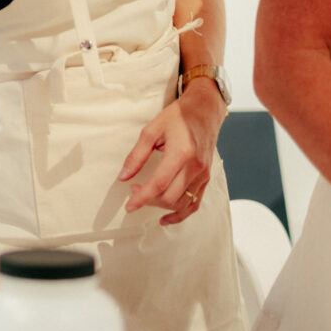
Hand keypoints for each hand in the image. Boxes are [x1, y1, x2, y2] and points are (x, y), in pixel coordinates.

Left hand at [119, 79, 226, 224]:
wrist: (204, 111)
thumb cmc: (177, 117)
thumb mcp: (151, 130)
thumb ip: (136, 155)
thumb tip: (124, 176)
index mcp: (181, 154)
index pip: (159, 184)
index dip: (142, 198)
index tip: (129, 206)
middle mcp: (195, 167)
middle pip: (171, 197)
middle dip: (149, 200)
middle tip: (134, 191)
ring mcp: (203, 174)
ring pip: (182, 203)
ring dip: (162, 206)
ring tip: (146, 197)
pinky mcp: (206, 178)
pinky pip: (195, 203)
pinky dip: (180, 214)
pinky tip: (166, 218)